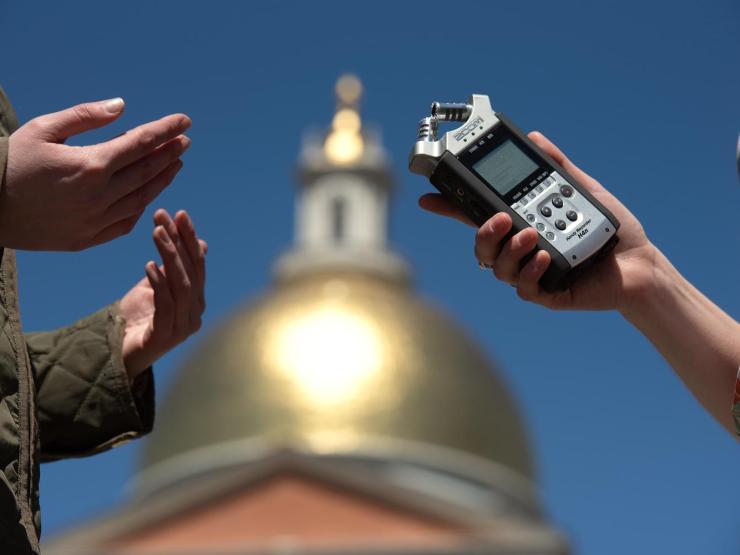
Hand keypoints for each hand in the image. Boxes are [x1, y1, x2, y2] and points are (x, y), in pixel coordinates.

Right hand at [2, 98, 190, 250]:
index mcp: (90, 165)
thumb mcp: (43, 129)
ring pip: (142, 198)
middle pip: (147, 171)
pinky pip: (125, 223)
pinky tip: (149, 195)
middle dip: (169, 153)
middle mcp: (99, 196)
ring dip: (162, 180)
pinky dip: (141, 207)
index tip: (185, 121)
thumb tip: (122, 106)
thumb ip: (85, 116)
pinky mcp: (86, 239)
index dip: (165, 130)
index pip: (141, 143)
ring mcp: (94, 221)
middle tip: (184, 141)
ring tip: (175, 164)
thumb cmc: (8, 162)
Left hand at [119, 209, 205, 378]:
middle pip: (192, 272)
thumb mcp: (155, 287)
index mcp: (195, 302)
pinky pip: (166, 305)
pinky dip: (159, 283)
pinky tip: (149, 265)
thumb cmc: (135, 321)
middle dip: (180, 241)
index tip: (180, 214)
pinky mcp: (166, 337)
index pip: (197, 264)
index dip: (189, 238)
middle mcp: (194, 314)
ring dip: (169, 256)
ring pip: (182, 285)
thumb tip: (200, 244)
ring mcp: (183, 328)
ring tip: (156, 233)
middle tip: (166, 216)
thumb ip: (175, 269)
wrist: (115, 355)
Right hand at [419, 131, 656, 311]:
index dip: (452, 208)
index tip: (429, 197)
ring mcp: (531, 272)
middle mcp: (521, 250)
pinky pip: (525, 288)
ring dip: (509, 250)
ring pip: (497, 267)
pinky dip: (531, 272)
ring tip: (533, 235)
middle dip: (482, 232)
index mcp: (523, 224)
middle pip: (481, 245)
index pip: (480, 215)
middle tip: (502, 218)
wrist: (642, 264)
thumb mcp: (585, 190)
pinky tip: (545, 258)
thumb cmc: (612, 231)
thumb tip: (537, 139)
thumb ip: (559, 168)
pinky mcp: (547, 293)